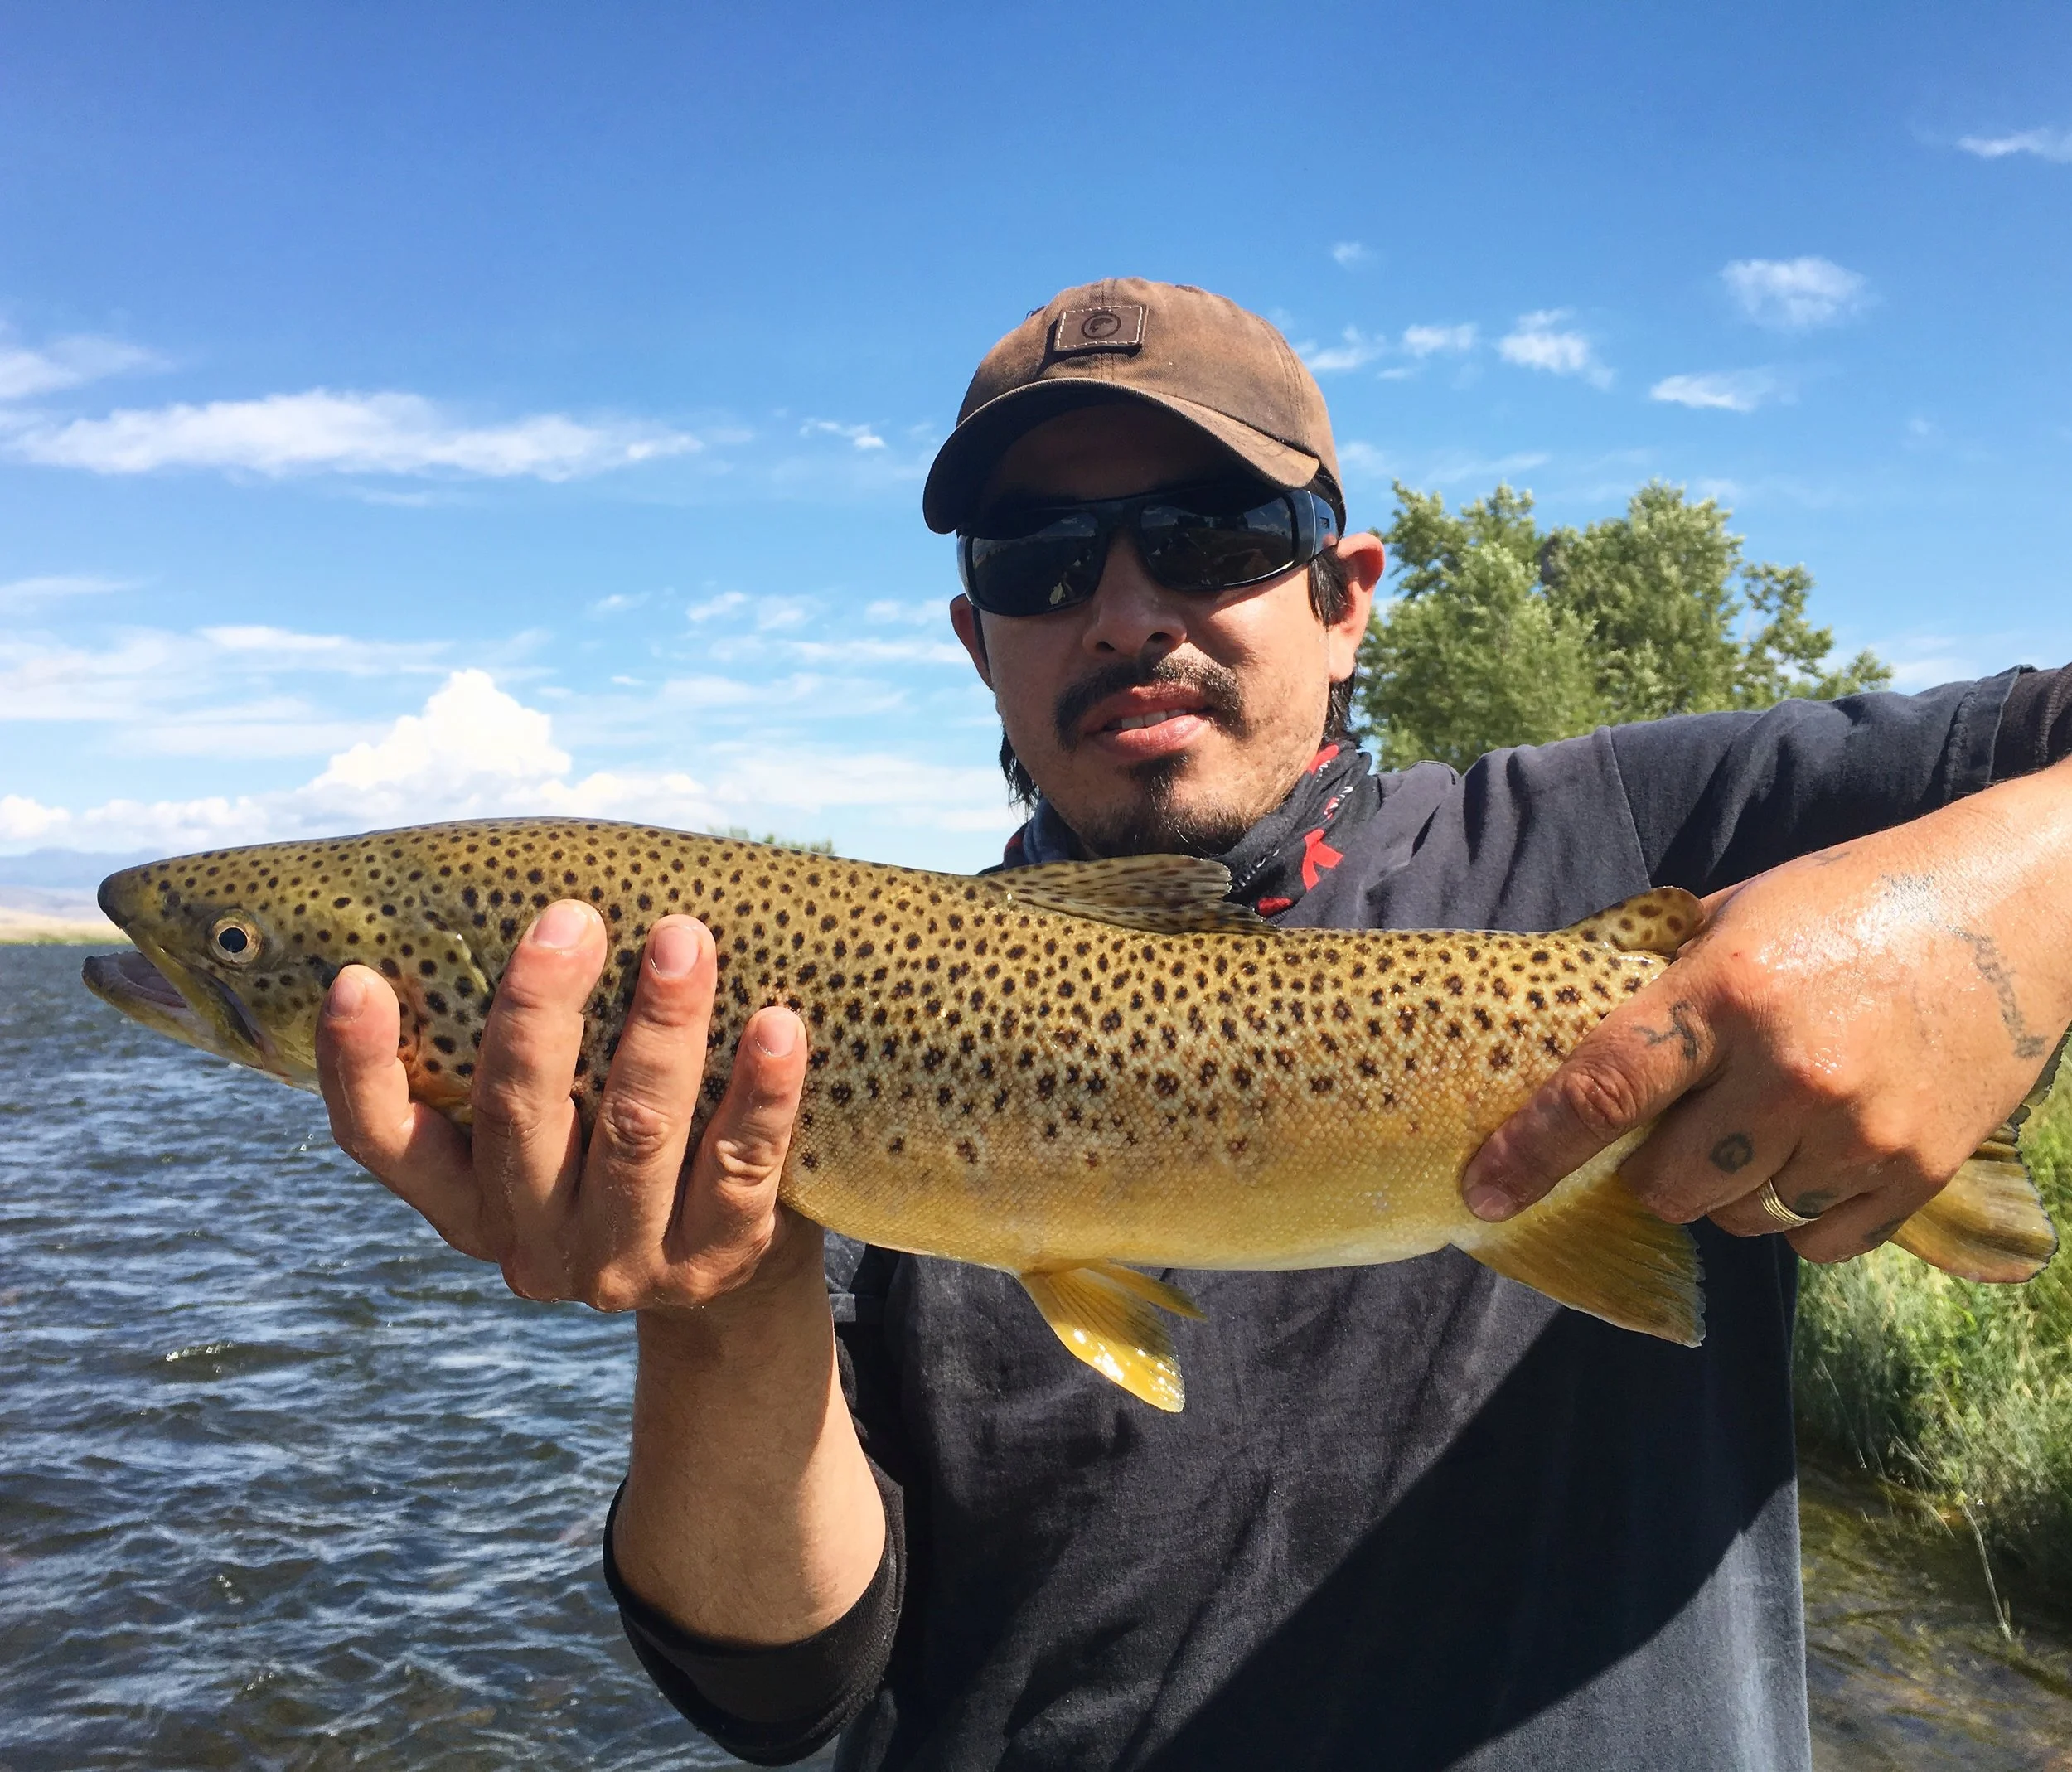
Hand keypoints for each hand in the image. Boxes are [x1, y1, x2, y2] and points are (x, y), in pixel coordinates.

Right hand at [316, 899, 814, 1311]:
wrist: (727, 1264)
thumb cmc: (619, 1144)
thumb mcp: (556, 1119)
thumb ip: (526, 1046)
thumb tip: (529, 898)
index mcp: (465, 1199)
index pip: (383, 1141)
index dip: (359, 1066)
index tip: (358, 977)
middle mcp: (531, 1242)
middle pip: (519, 1117)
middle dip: (542, 1008)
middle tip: (572, 916)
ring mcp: (624, 1262)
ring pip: (636, 1133)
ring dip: (662, 1027)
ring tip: (683, 938)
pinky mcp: (716, 1260)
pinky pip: (741, 1165)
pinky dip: (761, 1091)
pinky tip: (778, 1025)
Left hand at [1460, 770, 2071, 1261]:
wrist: (2019, 908)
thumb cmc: (1856, 898)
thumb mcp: (1739, 914)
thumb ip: (1660, 980)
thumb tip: (1573, 1038)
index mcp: (1726, 992)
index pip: (1602, 1090)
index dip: (1532, 1151)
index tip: (1483, 1192)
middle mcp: (1788, 1070)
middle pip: (1666, 1184)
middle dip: (1648, 1170)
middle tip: (1673, 1129)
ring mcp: (1859, 1129)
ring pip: (1739, 1219)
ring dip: (1725, 1192)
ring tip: (1756, 1126)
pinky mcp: (1919, 1171)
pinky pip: (1816, 1240)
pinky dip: (1796, 1213)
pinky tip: (1811, 1153)